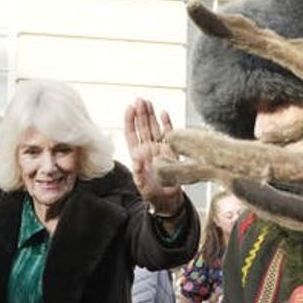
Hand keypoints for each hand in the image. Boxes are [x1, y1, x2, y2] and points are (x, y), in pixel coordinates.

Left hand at [124, 98, 182, 213]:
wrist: (169, 201)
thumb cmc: (153, 195)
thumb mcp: (142, 186)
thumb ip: (138, 173)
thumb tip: (135, 160)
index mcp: (137, 155)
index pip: (131, 134)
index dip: (130, 121)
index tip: (130, 108)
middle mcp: (148, 149)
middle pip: (143, 127)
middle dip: (141, 113)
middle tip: (140, 100)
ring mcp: (160, 149)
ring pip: (154, 128)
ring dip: (151, 115)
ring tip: (148, 102)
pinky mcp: (172, 151)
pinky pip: (169, 134)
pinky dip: (167, 124)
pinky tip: (163, 113)